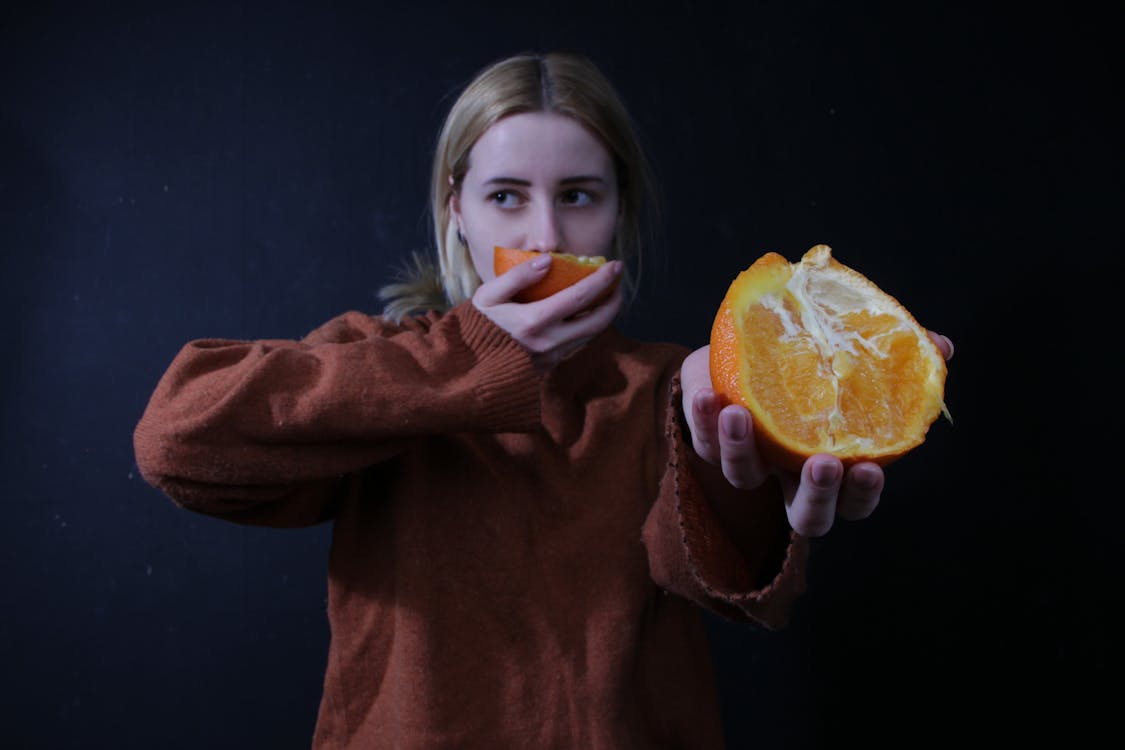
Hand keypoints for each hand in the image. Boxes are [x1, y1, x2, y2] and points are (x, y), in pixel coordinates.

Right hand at [472, 254, 623, 372]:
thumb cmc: (474, 327)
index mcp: (532, 322)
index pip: (579, 297)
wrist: (464, 369)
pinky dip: (588, 328)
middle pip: (596, 322)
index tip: (616, 265)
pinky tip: (586, 315)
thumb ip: (517, 276)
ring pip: (590, 336)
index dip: (602, 280)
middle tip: (618, 282)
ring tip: (607, 296)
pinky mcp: (549, 367)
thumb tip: (548, 260)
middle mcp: (547, 343)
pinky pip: (577, 345)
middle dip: (613, 300)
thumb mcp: (487, 296)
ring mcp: (550, 358)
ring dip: (604, 316)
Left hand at [680, 331, 953, 535]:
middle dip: (816, 496)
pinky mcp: (707, 439)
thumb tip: (941, 345)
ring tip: (740, 415)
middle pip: (805, 517)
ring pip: (743, 479)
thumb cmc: (807, 357)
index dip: (862, 495)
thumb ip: (896, 352)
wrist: (739, 342)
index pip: (853, 502)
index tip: (871, 468)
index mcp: (829, 462)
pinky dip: (702, 421)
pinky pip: (701, 443)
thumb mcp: (849, 351)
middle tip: (820, 464)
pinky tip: (708, 397)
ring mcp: (748, 459)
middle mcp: (789, 473)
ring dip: (742, 451)